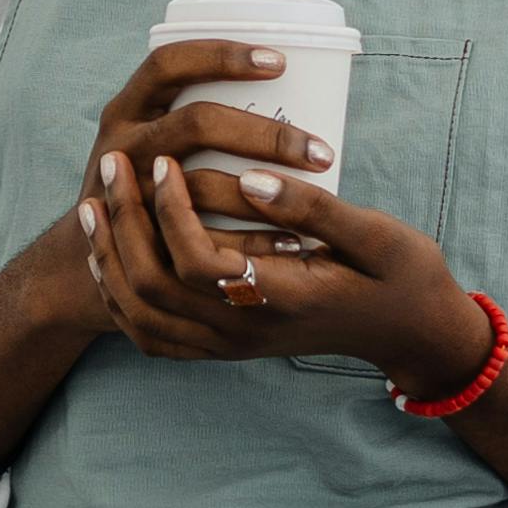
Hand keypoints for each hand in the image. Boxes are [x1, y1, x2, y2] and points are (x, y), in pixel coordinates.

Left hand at [76, 138, 484, 388]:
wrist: (412, 332)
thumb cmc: (403, 275)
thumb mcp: (378, 235)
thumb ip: (315, 207)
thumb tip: (254, 177)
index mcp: (281, 299)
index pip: (197, 262)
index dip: (169, 211)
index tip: (162, 161)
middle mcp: (246, 330)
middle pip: (153, 288)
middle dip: (123, 223)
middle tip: (113, 163)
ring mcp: (230, 345)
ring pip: (142, 315)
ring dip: (110, 258)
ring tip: (94, 203)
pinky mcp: (223, 347)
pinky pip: (150, 334)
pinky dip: (120, 294)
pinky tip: (110, 253)